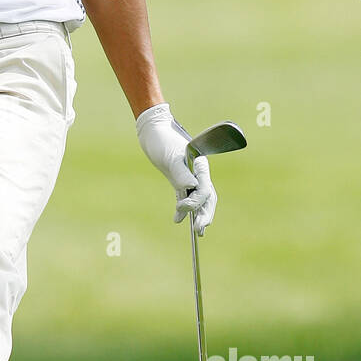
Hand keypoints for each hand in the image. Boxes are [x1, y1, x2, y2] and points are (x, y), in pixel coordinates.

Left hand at [135, 103, 216, 235]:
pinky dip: (184, 207)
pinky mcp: (180, 177)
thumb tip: (191, 188)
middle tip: (200, 230)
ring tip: (198, 230)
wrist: (153, 130)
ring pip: (199, 198)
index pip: (204, 189)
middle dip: (205, 214)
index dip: (196, 202)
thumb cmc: (162, 140)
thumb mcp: (169, 157)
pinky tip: (178, 219)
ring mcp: (190, 175)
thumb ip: (180, 173)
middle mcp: (198, 172)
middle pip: (207, 197)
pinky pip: (186, 195)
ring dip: (198, 213)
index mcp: (200, 166)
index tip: (182, 208)